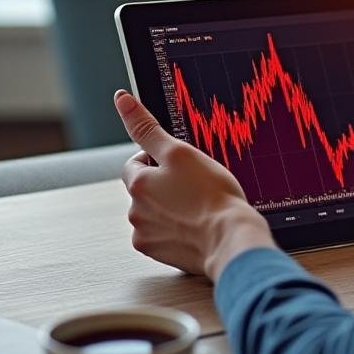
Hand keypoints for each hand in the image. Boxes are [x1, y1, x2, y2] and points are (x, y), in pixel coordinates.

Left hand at [113, 89, 275, 280]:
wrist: (231, 239)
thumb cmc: (213, 196)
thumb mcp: (181, 153)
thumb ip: (148, 128)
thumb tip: (122, 99)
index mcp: (139, 184)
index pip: (136, 162)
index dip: (159, 159)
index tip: (182, 165)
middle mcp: (136, 212)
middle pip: (145, 189)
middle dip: (164, 186)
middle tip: (195, 186)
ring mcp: (147, 235)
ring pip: (154, 213)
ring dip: (171, 208)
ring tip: (200, 208)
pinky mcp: (160, 254)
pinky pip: (163, 236)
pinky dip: (176, 230)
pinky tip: (197, 226)